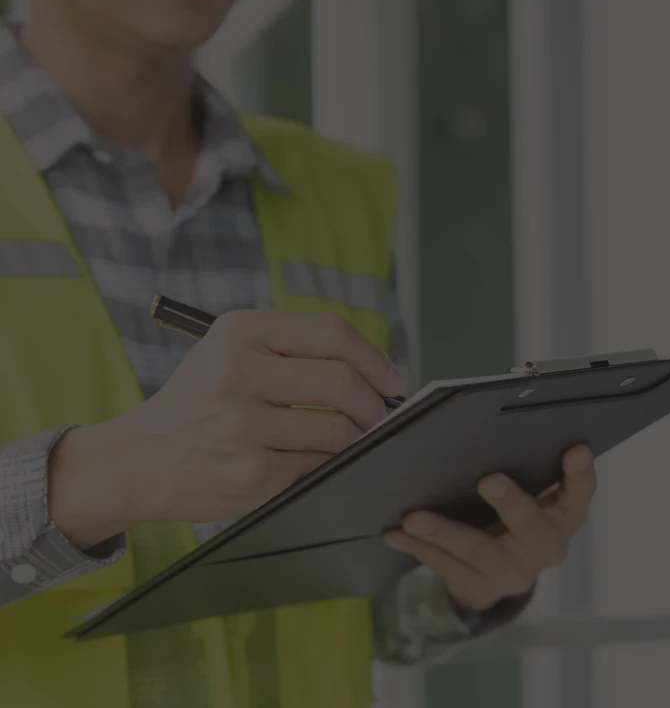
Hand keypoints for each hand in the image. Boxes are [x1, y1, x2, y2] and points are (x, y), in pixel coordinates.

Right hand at [49, 311, 404, 549]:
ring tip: (351, 436)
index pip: (331, 332)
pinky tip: (319, 459)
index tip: (391, 377)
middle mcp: (239, 373)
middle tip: (380, 413)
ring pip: (337, 430)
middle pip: (342, 381)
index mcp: (239, 333)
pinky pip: (318, 466)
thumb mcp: (230, 350)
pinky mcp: (251, 474)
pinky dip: (329, 463)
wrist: (140, 458)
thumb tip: (372, 369)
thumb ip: (293, 347)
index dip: (374, 356)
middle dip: (375, 403)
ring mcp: (244, 427)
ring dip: (356, 437)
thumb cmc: (199, 400)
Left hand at [383, 445, 596, 612]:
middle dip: (510, 503)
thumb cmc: (513, 513)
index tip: (575, 449)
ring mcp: (513, 572)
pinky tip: (396, 534)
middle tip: (488, 480)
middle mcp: (545, 546)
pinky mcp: (480, 587)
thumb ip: (524, 465)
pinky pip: (446, 566)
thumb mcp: (530, 492)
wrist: (497, 573)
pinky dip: (418, 548)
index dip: (580, 474)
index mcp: (563, 514)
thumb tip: (491, 427)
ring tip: (414, 518)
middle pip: (531, 526)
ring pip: (479, 552)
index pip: (580, 493)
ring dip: (444, 532)